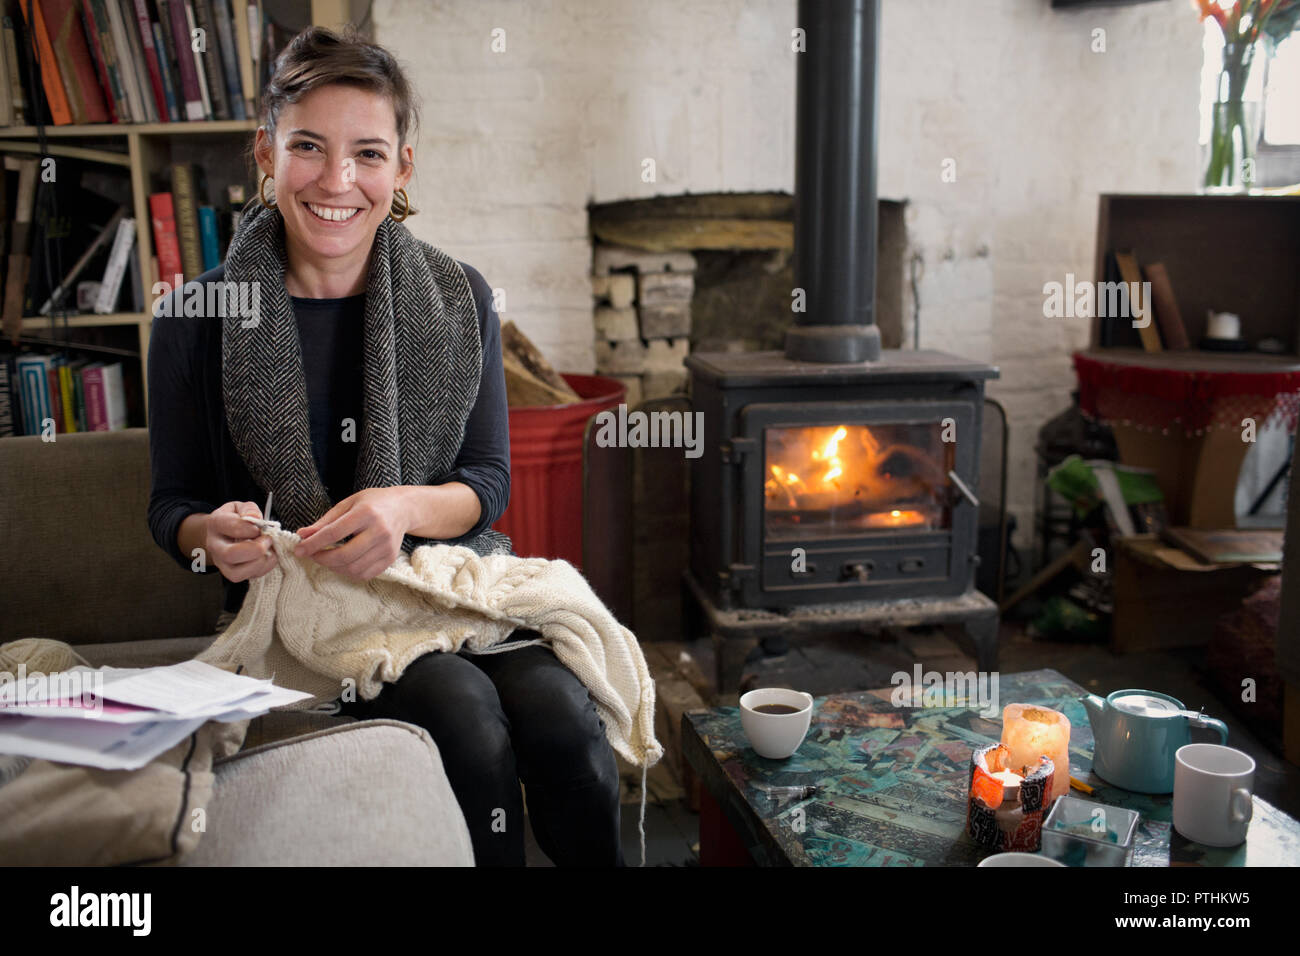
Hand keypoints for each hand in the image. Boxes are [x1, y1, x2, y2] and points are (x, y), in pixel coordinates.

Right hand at [207, 500, 276, 581]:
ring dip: (260, 562)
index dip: (248, 527)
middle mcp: (215, 546)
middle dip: (255, 549)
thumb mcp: (240, 507)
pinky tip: (270, 556)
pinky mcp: (232, 573)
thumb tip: (256, 518)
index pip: (229, 526)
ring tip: (270, 550)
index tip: (259, 527)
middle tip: (268, 540)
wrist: (223, 533)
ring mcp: (222, 563)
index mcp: (216, 524)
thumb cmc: (235, 519)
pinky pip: (248, 577)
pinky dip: (264, 568)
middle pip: (230, 554)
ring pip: (236, 573)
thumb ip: (249, 510)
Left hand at [293, 487, 409, 580]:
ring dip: (334, 567)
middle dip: (322, 559)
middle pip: (344, 555)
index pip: (334, 533)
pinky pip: (365, 574)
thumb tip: (302, 535)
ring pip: (354, 568)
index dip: (313, 544)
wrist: (403, 508)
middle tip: (312, 555)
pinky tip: (343, 563)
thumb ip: (325, 522)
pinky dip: (349, 572)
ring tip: (327, 558)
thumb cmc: (372, 503)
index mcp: (366, 513)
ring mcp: (387, 547)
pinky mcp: (390, 558)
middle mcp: (379, 531)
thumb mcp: (347, 504)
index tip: (299, 550)